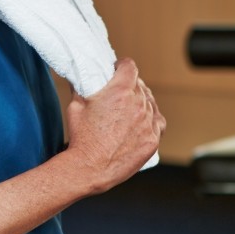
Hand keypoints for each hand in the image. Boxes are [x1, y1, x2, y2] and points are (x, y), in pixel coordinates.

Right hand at [64, 58, 165, 192]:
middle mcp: (138, 105)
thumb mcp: (76, 105)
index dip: (122, 66)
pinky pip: (158, 122)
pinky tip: (143, 121)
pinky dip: (152, 119)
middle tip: (119, 93)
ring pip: (151, 102)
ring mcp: (148, 123)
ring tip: (130, 108)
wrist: (89, 167)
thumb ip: (82, 86)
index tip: (118, 69)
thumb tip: (80, 75)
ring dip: (142, 101)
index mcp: (120, 91)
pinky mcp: (152, 140)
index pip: (129, 67)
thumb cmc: (81, 137)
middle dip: (130, 85)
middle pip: (140, 85)